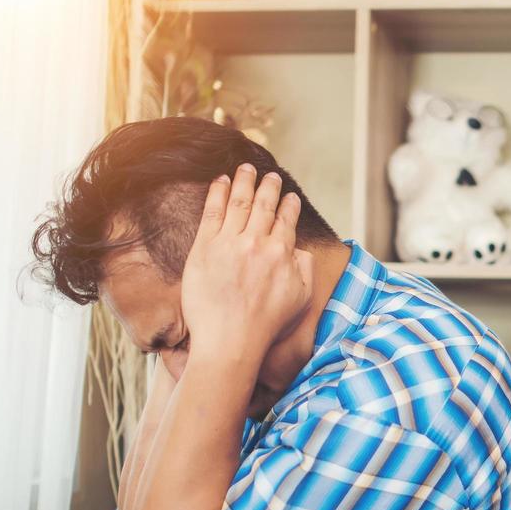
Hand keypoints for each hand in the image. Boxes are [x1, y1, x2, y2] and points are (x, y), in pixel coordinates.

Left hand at [181, 164, 313, 366]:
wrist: (230, 340)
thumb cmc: (266, 325)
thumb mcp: (302, 298)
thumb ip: (306, 269)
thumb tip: (300, 249)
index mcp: (282, 253)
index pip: (287, 220)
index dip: (289, 205)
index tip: (290, 197)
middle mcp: (257, 243)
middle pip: (264, 205)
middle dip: (269, 186)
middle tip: (271, 175)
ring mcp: (229, 243)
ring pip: (239, 202)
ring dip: (244, 182)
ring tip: (246, 169)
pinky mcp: (204, 248)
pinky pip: (212, 212)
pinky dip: (217, 193)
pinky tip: (221, 181)